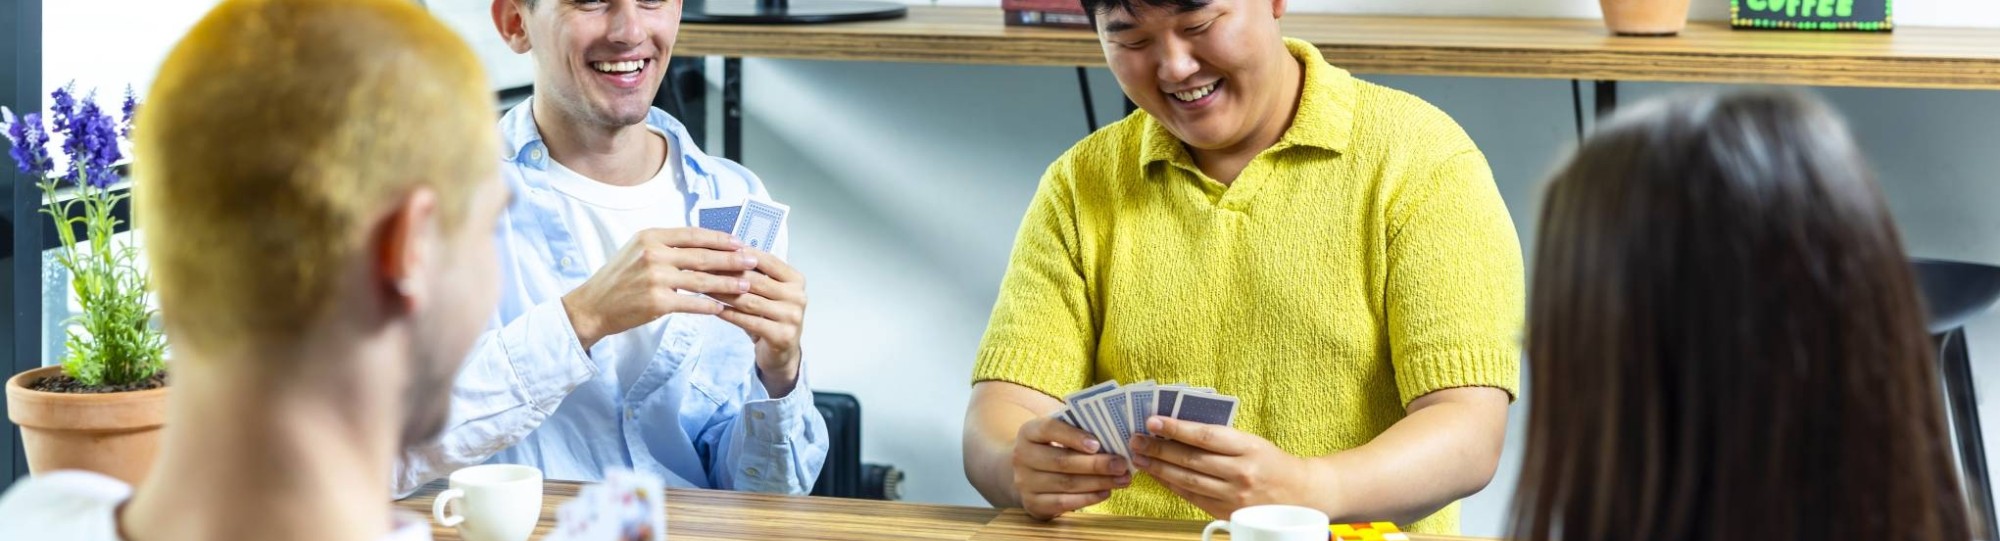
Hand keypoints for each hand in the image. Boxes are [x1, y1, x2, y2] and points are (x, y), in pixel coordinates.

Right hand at [562, 228, 754, 349]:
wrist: (591, 307)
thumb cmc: (617, 280)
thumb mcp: (637, 251)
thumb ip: (666, 245)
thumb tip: (702, 243)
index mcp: (650, 237)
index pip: (693, 234)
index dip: (720, 238)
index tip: (740, 242)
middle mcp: (653, 254)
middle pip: (702, 256)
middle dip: (732, 258)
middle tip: (753, 260)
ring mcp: (655, 279)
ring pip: (701, 280)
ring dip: (728, 283)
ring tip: (747, 284)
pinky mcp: (656, 303)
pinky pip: (692, 303)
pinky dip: (710, 305)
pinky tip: (725, 307)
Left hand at [709, 249, 805, 395]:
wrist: (782, 353)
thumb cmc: (770, 317)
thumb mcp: (768, 292)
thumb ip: (755, 274)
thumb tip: (726, 251)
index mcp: (796, 280)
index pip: (766, 261)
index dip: (741, 255)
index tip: (717, 250)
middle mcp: (798, 296)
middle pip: (756, 281)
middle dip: (727, 274)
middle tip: (703, 268)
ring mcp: (792, 317)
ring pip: (749, 301)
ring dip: (723, 294)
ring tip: (704, 287)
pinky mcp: (782, 335)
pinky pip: (748, 321)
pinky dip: (729, 313)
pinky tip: (713, 308)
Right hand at [1012, 415, 1131, 519]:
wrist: (1027, 472)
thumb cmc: (1052, 447)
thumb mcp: (1058, 432)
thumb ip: (1078, 428)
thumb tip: (1114, 430)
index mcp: (1028, 432)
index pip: (1049, 429)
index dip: (1074, 436)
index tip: (1098, 444)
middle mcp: (1021, 456)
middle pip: (1061, 461)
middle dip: (1096, 464)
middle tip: (1121, 464)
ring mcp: (1025, 482)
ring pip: (1066, 483)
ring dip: (1098, 482)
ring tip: (1122, 479)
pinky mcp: (1032, 504)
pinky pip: (1063, 503)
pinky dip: (1087, 498)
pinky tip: (1106, 492)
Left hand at [1129, 416, 1318, 519]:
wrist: (1300, 494)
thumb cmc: (1272, 462)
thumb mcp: (1253, 441)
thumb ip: (1221, 437)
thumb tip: (1179, 429)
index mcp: (1249, 448)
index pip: (1206, 436)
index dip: (1176, 429)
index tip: (1153, 421)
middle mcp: (1241, 473)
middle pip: (1191, 460)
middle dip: (1159, 449)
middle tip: (1137, 440)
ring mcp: (1233, 496)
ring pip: (1188, 481)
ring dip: (1159, 469)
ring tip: (1141, 457)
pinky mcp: (1227, 512)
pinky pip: (1192, 497)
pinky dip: (1172, 486)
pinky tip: (1158, 476)